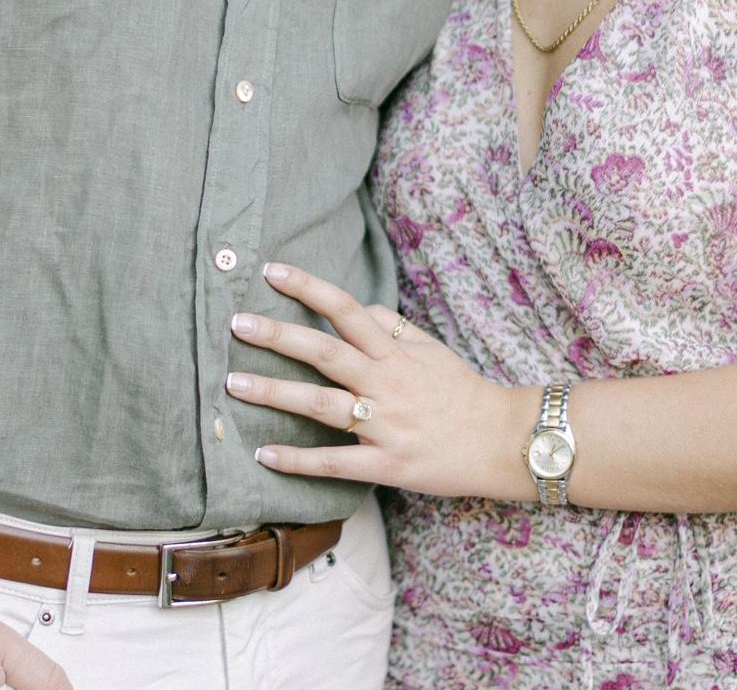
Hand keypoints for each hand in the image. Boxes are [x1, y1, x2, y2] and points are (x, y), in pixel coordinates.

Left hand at [227, 261, 530, 498]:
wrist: (502, 441)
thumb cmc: (462, 391)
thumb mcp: (431, 347)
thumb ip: (393, 326)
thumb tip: (358, 308)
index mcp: (395, 352)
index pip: (347, 310)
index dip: (309, 288)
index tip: (271, 271)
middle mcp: (386, 383)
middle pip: (325, 352)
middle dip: (278, 336)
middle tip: (236, 323)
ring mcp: (386, 425)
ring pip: (322, 405)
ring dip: (275, 393)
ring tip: (234, 383)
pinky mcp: (387, 465)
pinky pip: (336, 463)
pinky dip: (299, 461)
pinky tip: (263, 455)